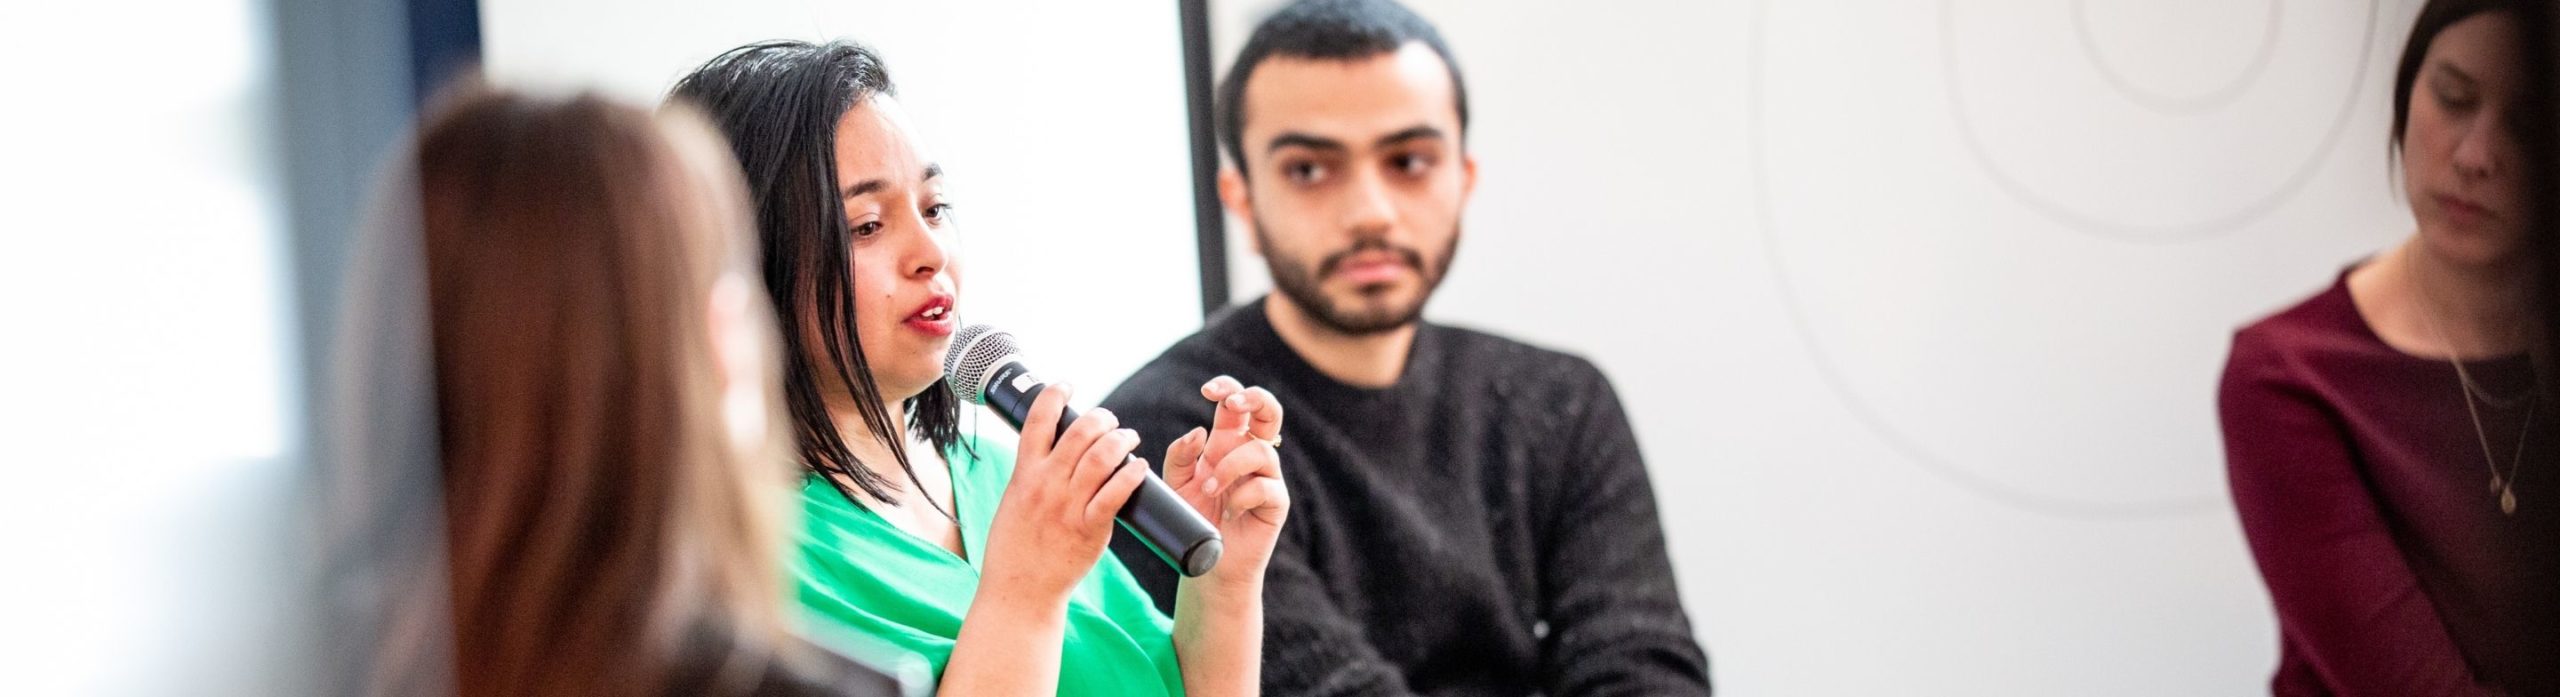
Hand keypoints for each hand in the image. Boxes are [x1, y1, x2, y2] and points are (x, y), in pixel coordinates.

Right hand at [979, 383, 1148, 604]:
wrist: (1019, 590)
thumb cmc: (1015, 548)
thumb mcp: (1013, 501)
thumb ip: (1032, 476)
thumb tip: (1052, 451)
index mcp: (1024, 475)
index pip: (1037, 421)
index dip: (1054, 395)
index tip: (1066, 385)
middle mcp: (1046, 485)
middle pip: (1079, 432)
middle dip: (1101, 418)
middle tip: (1110, 421)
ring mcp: (1068, 507)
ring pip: (1101, 456)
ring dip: (1121, 439)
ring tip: (1129, 437)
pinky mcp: (1090, 529)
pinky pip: (1116, 493)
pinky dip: (1131, 473)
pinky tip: (1139, 466)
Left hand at [1161, 375, 1288, 584]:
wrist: (1208, 561)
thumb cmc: (1193, 518)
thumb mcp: (1176, 483)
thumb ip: (1180, 455)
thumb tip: (1198, 432)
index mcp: (1227, 442)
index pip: (1236, 404)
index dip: (1227, 388)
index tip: (1206, 391)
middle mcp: (1250, 454)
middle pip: (1269, 411)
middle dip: (1254, 398)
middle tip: (1231, 404)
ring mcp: (1267, 477)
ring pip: (1261, 450)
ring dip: (1230, 466)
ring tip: (1210, 490)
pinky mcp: (1277, 502)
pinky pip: (1266, 487)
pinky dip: (1242, 496)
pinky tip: (1229, 511)